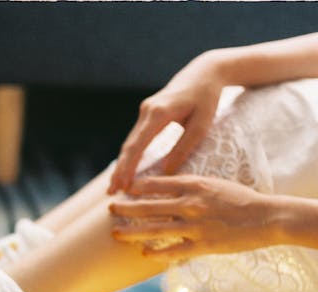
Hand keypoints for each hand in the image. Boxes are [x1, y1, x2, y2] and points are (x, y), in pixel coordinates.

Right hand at [108, 52, 224, 193]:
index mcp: (159, 113)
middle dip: (119, 170)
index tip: (122, 185)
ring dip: (122, 164)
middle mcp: (147, 110)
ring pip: (130, 142)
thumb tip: (166, 172)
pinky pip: (136, 137)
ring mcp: (145, 111)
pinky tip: (126, 169)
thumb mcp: (201, 125)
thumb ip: (183, 148)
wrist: (204, 73)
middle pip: (129, 145)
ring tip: (116, 186)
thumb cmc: (206, 99)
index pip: (138, 145)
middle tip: (111, 192)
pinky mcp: (147, 113)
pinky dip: (130, 155)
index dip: (129, 167)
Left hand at [110, 175, 278, 259]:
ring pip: (154, 229)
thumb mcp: (215, 184)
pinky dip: (156, 252)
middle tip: (110, 209)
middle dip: (126, 208)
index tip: (124, 189)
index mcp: (194, 184)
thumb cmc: (243, 199)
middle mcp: (189, 204)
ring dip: (131, 232)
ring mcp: (194, 226)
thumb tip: (170, 186)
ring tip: (115, 233)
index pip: (156, 183)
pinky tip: (144, 254)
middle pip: (148, 206)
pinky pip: (172, 250)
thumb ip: (192, 186)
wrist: (267, 218)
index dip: (136, 187)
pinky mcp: (202, 245)